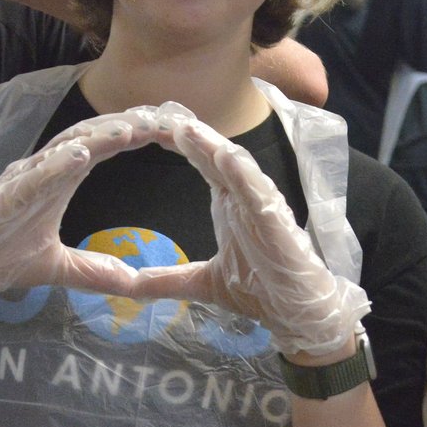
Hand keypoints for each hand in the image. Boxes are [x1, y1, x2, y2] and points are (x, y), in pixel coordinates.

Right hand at [0, 109, 186, 326]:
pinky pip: (36, 175)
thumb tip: (131, 283)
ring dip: (99, 137)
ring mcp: (24, 178)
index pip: (100, 146)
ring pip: (66, 148)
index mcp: (58, 178)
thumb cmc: (1, 257)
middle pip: (90, 137)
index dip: (131, 133)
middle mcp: (43, 169)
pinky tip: (81, 154)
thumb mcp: (59, 269)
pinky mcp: (7, 195)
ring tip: (131, 129)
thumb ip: (93, 271)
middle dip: (126, 125)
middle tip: (163, 118)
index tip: (166, 127)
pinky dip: (58, 163)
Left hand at [126, 105, 367, 362]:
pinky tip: (225, 156)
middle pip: (213, 155)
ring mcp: (262, 205)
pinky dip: (242, 173)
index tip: (147, 125)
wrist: (296, 314)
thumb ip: (166, 280)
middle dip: (188, 134)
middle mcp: (245, 196)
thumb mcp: (201, 284)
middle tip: (158, 112)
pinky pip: (259, 191)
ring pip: (234, 166)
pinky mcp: (277, 220)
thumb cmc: (259, 290)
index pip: (201, 162)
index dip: (178, 143)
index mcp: (229, 202)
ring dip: (211, 146)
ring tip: (184, 127)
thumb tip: (130, 284)